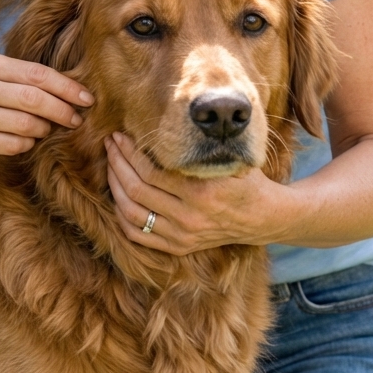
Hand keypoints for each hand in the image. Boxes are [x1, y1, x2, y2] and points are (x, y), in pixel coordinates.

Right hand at [0, 52, 93, 166]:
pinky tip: (27, 141)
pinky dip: (27, 144)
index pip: (36, 73)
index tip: (87, 97)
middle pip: (35, 98)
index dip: (66, 86)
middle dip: (63, 110)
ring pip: (26, 124)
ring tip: (47, 130)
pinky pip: (13, 144)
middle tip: (76, 119)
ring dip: (44, 129)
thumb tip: (69, 87)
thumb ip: (19, 77)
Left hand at [104, 132, 289, 254]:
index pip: (152, 170)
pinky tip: (117, 196)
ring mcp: (182, 235)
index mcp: (201, 191)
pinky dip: (121, 215)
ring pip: (131, 212)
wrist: (262, 217)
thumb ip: (202, 147)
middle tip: (109, 146)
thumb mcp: (229, 159)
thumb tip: (168, 124)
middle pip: (137, 189)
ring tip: (110, 166)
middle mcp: (189, 216)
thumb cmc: (245, 180)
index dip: (130, 152)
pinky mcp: (178, 247)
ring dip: (114, 187)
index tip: (120, 136)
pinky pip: (138, 235)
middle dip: (116, 164)